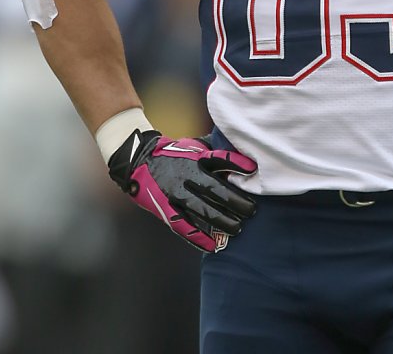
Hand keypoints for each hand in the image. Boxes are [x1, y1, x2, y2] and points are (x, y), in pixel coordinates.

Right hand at [108, 130, 256, 251]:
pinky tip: (212, 246)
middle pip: (215, 190)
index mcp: (195, 158)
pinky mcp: (165, 209)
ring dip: (221, 221)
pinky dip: (198, 238)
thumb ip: (214, 151)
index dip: (236, 164)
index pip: (219, 159)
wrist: (139, 161)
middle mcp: (186, 175)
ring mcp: (175, 193)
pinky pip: (183, 226)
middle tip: (252, 210)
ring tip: (238, 228)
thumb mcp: (193, 146)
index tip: (253, 170)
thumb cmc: (173, 153)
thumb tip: (241, 155)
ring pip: (202, 211)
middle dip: (235, 201)